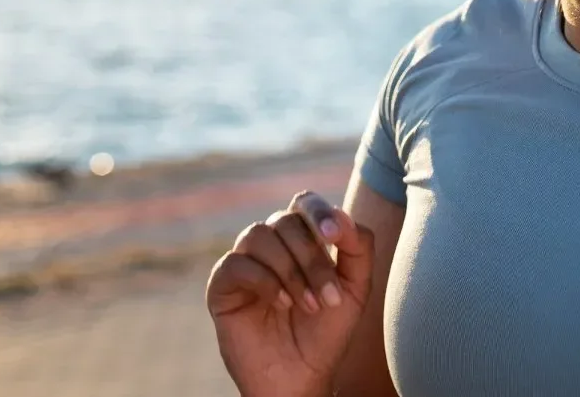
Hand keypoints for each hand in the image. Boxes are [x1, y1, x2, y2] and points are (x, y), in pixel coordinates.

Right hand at [206, 191, 375, 396]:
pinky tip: (282, 305)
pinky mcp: (221, 285)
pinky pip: (236, 263)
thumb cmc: (327, 331)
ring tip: (307, 305)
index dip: (318, 211)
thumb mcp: (356, 287)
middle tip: (328, 298)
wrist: (302, 377)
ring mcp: (244, 261)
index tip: (334, 236)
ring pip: (260, 235)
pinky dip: (265, 281)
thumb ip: (358, 246)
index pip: (304, 202)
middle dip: (312, 259)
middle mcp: (271, 244)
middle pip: (286, 221)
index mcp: (301, 238)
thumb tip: (340, 215)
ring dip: (290, 270)